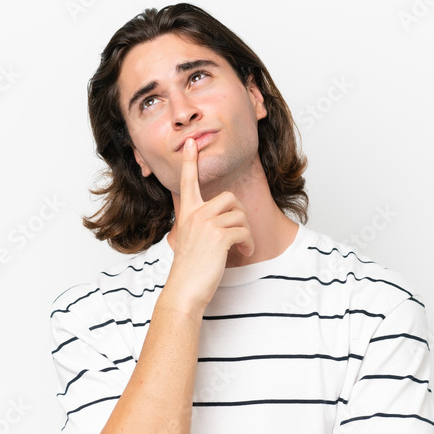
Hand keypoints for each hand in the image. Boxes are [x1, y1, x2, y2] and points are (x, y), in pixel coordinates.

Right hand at [165, 138, 254, 311]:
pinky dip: (248, 243)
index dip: (190, 161)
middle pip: (229, 198)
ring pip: (239, 215)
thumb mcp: (190, 240)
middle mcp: (195, 214)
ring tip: (241, 247)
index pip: (187, 182)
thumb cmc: (189, 269)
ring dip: (246, 233)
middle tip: (240, 233)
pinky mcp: (219, 236)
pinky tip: (243, 252)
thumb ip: (202, 226)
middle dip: (240, 215)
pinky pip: (243, 230)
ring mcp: (206, 224)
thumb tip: (226, 223)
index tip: (192, 144)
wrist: (184, 290)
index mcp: (187, 213)